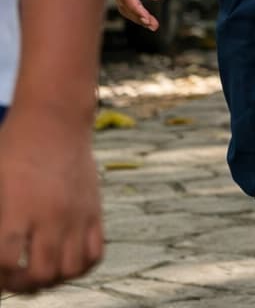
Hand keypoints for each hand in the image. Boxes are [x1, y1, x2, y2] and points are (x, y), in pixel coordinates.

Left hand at [0, 106, 103, 292]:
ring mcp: (77, 214)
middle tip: (13, 276)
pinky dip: (80, 267)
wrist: (56, 120)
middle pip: (41, 274)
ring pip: (70, 271)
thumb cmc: (14, 148)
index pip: (6, 262)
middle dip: (22, 285)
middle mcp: (51, 216)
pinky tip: (65, 259)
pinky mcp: (94, 211)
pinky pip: (95, 254)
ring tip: (40, 270)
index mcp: (19, 208)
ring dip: (52, 279)